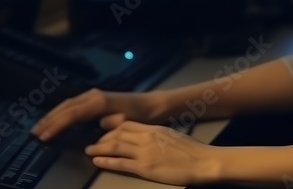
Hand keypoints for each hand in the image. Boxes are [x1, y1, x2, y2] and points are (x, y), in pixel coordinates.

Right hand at [31, 89, 160, 141]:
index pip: (72, 114)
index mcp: (99, 102)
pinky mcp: (95, 98)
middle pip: (65, 107)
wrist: (151, 105)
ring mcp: (93, 95)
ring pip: (67, 104)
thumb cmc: (141, 115)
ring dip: (52, 115)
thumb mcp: (129, 121)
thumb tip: (100, 124)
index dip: (56, 125)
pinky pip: (73, 104)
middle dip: (49, 120)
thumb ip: (114, 123)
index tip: (44, 136)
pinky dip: (61, 112)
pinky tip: (55, 119)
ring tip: (39, 127)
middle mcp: (94, 96)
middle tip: (34, 133)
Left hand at [85, 114, 220, 185]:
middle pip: (117, 134)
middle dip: (102, 138)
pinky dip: (106, 161)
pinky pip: (120, 163)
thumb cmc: (193, 151)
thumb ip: (158, 135)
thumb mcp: (172, 136)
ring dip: (99, 148)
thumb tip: (149, 137)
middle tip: (93, 143)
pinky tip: (97, 161)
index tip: (103, 130)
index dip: (111, 127)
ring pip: (115, 146)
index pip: (126, 124)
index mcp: (154, 129)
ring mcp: (144, 152)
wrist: (203, 161)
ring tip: (89, 151)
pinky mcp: (145, 167)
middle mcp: (146, 138)